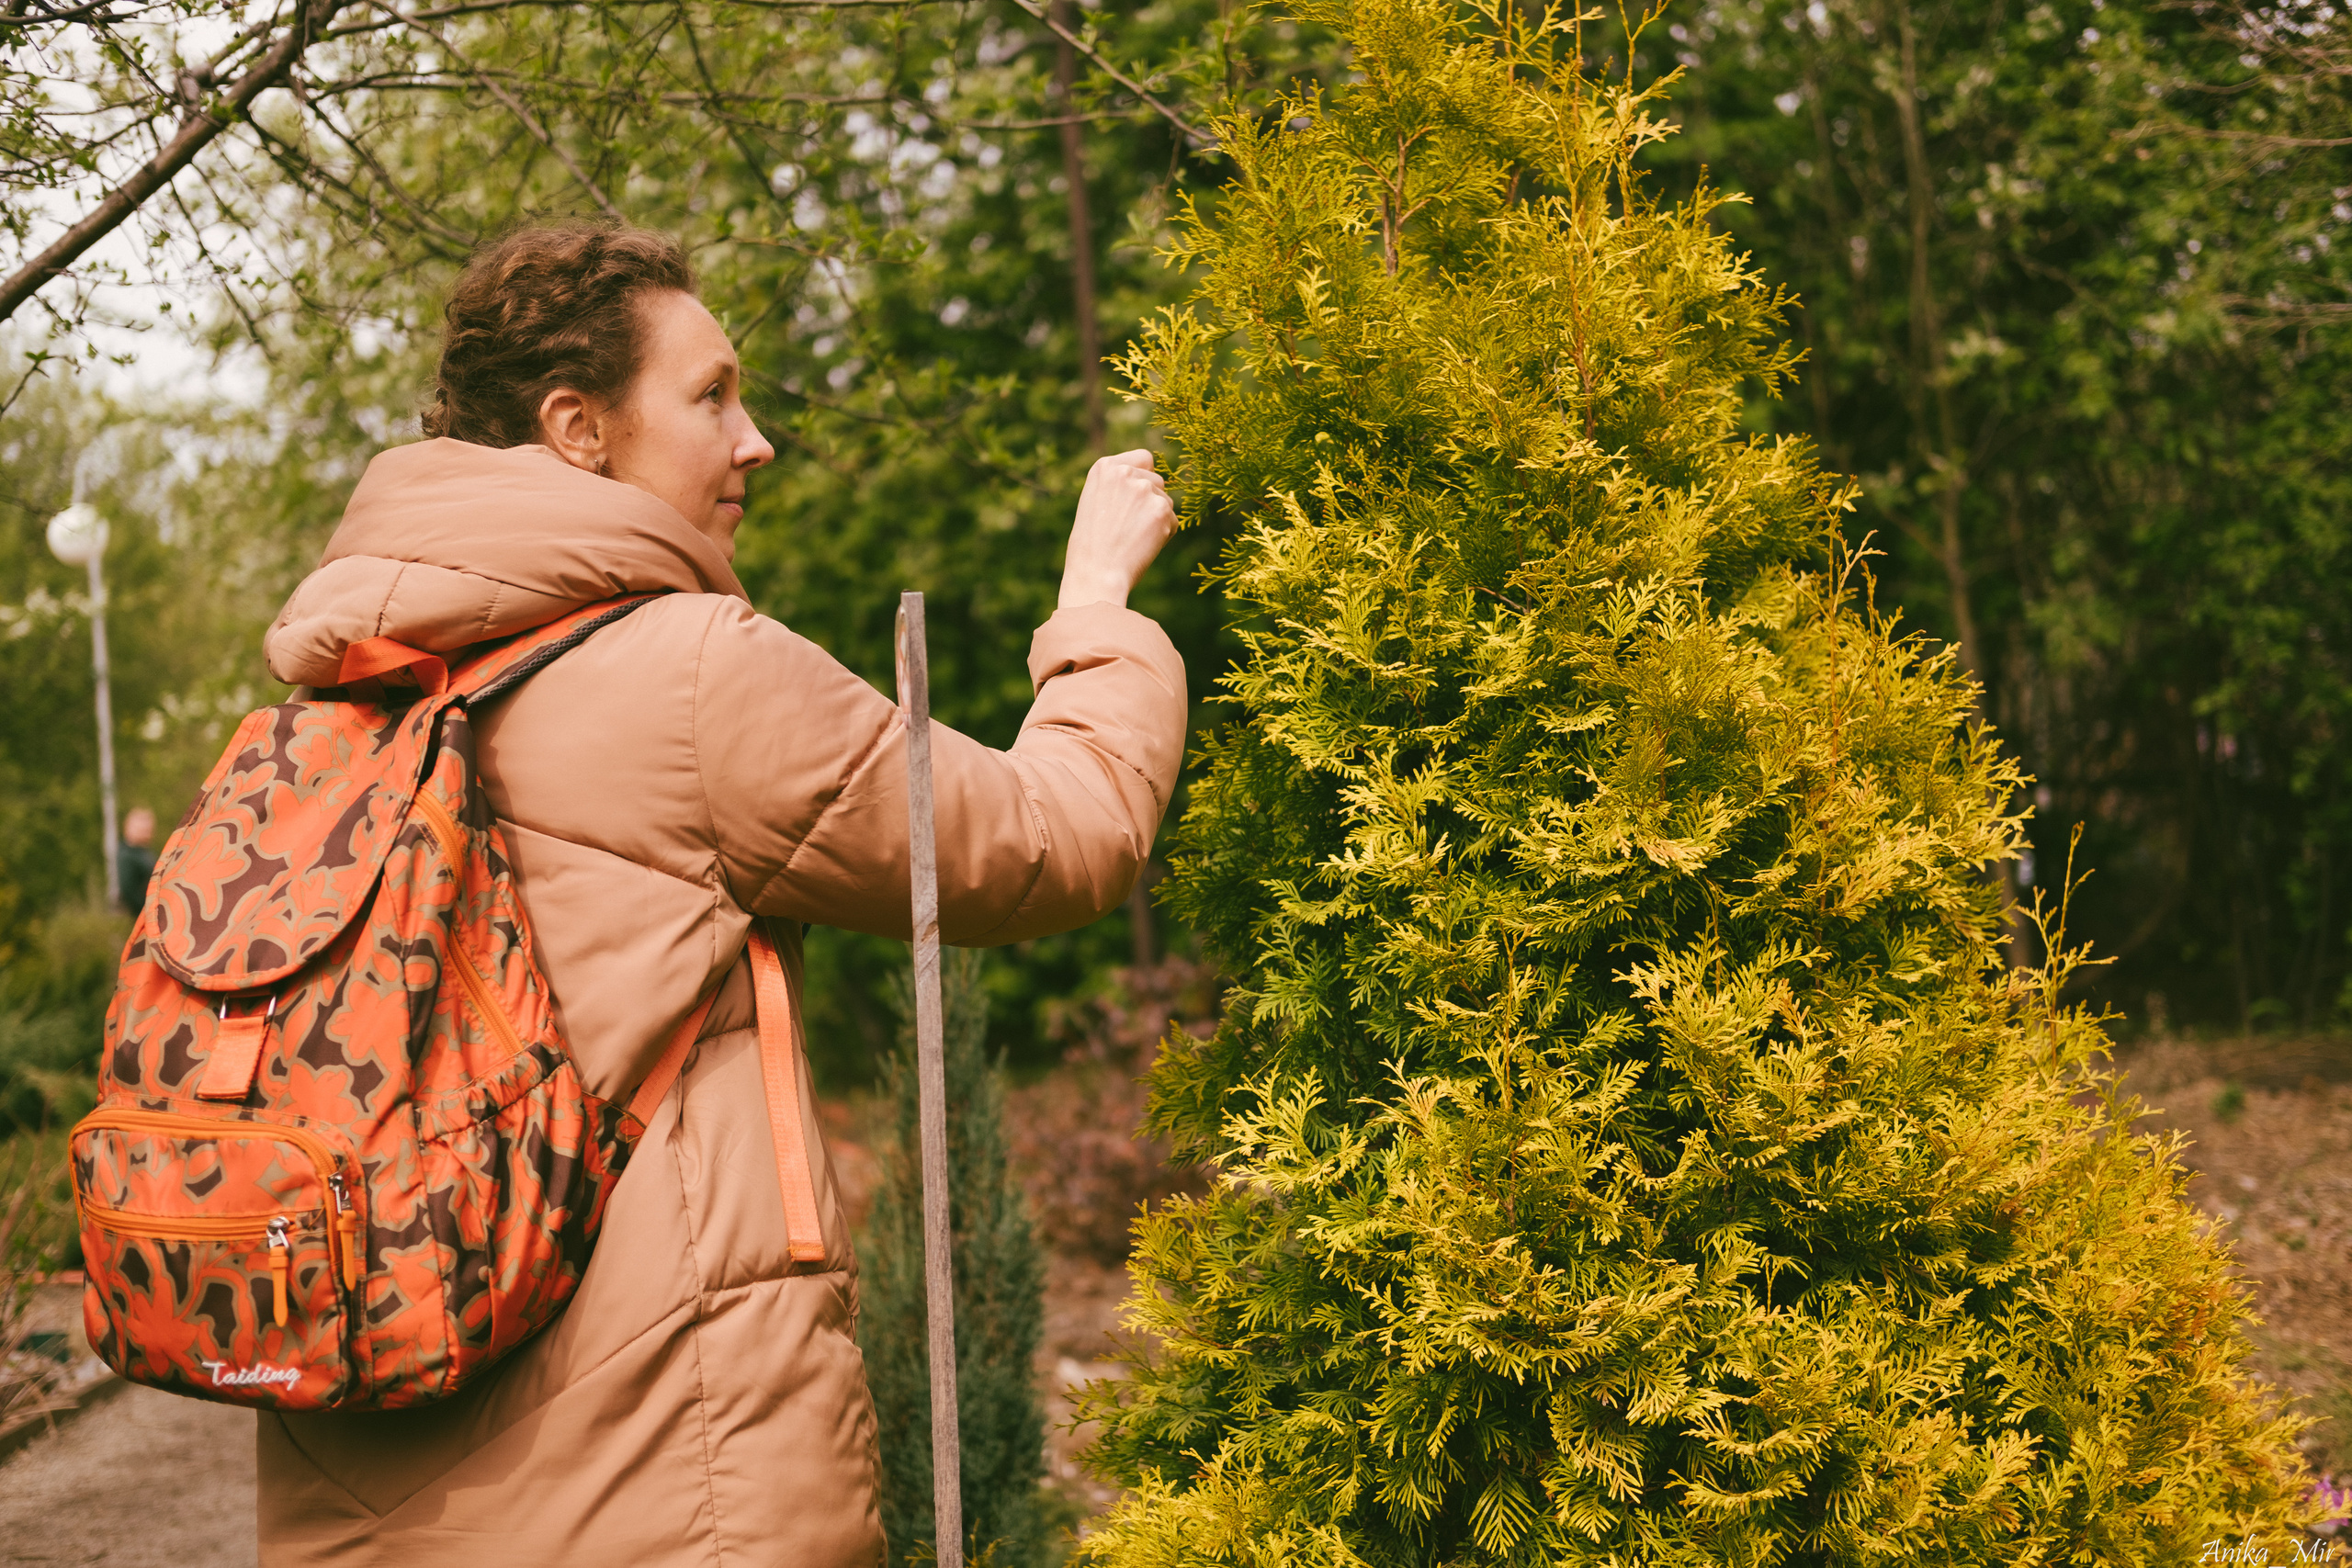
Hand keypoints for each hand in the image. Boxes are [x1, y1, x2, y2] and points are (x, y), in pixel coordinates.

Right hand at [1059, 449, 1175, 610]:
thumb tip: (1149, 482)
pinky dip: (1164, 535)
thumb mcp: (1095, 501)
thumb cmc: (1092, 545)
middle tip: (1126, 526)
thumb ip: (1119, 485)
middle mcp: (1125, 472)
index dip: (1142, 478)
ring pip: (1166, 501)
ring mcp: (1144, 489)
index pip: (1144, 458)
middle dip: (1149, 501)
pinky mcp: (1161, 509)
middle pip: (1157, 480)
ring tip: (1132, 537)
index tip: (1130, 499)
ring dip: (1156, 518)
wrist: (1096, 572)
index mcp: (1104, 467)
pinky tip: (1142, 545)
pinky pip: (1173, 521)